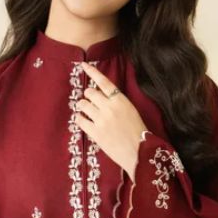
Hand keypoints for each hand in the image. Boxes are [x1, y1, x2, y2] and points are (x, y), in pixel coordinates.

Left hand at [74, 61, 145, 180]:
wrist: (138, 152)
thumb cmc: (137, 132)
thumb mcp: (131, 111)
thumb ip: (117, 102)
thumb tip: (102, 95)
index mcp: (120, 100)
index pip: (103, 82)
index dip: (92, 72)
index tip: (83, 65)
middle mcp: (110, 107)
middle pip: (90, 92)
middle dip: (88, 96)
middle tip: (89, 102)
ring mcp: (101, 120)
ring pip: (83, 105)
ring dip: (82, 106)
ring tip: (85, 111)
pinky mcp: (95, 132)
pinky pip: (80, 120)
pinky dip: (79, 119)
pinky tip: (83, 121)